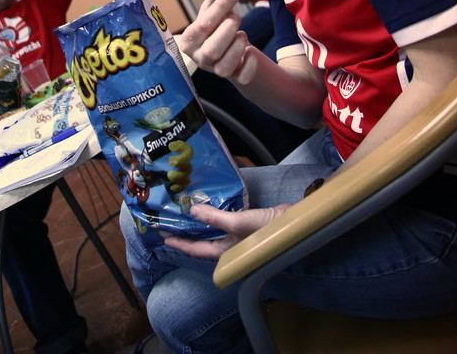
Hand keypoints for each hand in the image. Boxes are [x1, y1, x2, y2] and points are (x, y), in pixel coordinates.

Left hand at [164, 202, 290, 258]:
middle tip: (170, 222)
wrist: (294, 223)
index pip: (196, 250)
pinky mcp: (244, 226)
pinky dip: (213, 215)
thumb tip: (192, 210)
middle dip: (186, 233)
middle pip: (202, 242)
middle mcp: (229, 247)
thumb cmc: (267, 230)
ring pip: (211, 232)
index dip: (179, 243)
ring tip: (185, 212)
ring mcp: (237, 237)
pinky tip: (209, 205)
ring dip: (199, 223)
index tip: (163, 236)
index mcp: (225, 252)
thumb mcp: (239, 223)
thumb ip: (215, 218)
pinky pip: (222, 222)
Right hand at [180, 0, 258, 83]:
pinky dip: (250, 64)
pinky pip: (242, 77)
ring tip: (242, 35)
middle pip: (211, 50)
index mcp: (190, 40)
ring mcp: (215, 70)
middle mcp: (199, 58)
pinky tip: (251, 51)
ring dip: (238, 46)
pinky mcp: (233, 78)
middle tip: (237, 17)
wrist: (229, 51)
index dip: (219, 8)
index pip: (202, 26)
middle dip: (227, 30)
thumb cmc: (217, 28)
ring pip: (224, 67)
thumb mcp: (213, 13)